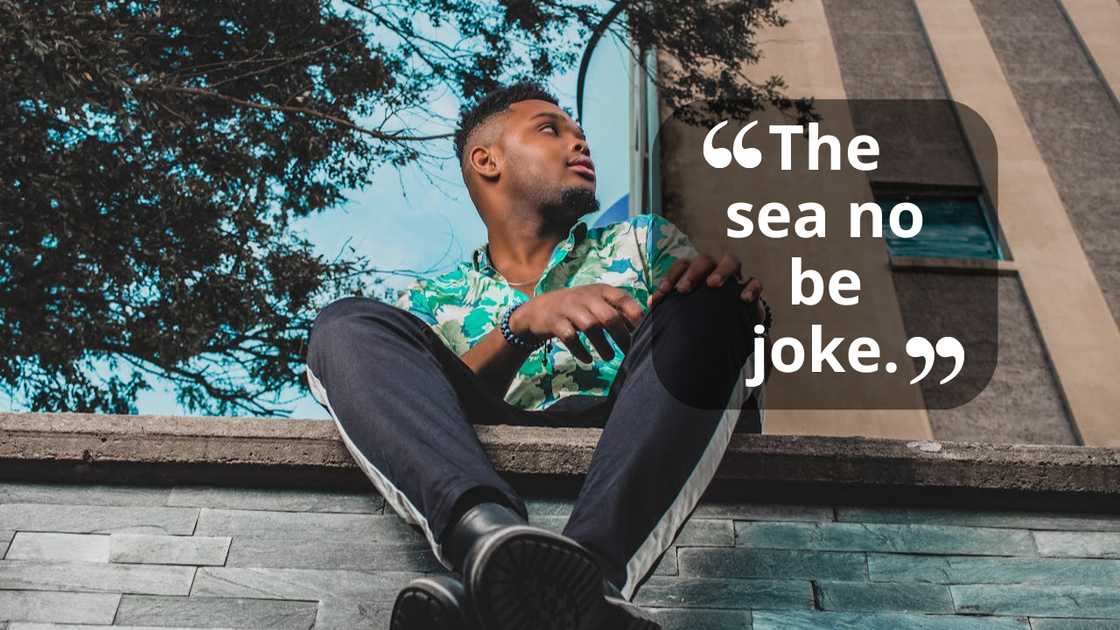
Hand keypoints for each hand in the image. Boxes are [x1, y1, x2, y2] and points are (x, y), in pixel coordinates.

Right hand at [509, 283, 644, 362]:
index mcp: (601, 290)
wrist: (540, 309)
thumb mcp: (597, 303)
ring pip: (590, 327)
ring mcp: (569, 308)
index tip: (643, 332)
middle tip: (629, 351)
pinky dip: (581, 351)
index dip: (635, 316)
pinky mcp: (555, 322)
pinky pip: (570, 338)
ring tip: (610, 357)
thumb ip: (619, 311)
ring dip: (603, 345)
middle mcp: (586, 297)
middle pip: (608, 316)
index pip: (623, 299)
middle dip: (621, 335)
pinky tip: (588, 360)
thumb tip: (645, 325)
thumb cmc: (577, 307)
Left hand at [647, 252, 764, 313]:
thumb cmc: (700, 319)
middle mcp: (714, 271)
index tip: (660, 297)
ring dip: (721, 270)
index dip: (670, 277)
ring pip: (731, 260)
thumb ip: (668, 309)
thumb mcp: (682, 314)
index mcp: (696, 274)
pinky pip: (755, 282)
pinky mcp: (751, 292)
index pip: (682, 265)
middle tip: (684, 290)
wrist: (728, 333)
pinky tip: (743, 299)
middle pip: (705, 259)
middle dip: (693, 271)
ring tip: (713, 285)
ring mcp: (735, 279)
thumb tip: (649, 306)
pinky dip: (751, 287)